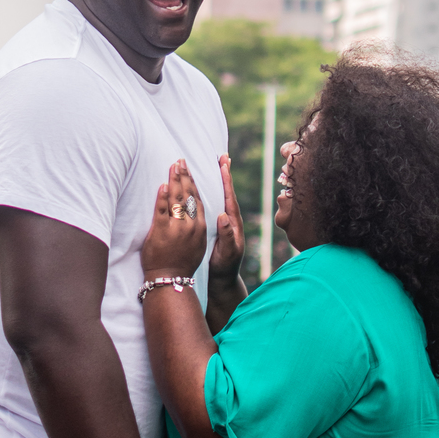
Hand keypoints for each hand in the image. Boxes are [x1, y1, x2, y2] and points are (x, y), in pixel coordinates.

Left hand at [141, 160, 206, 278]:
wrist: (171, 279)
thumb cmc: (183, 262)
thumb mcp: (197, 242)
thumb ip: (196, 224)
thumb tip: (193, 208)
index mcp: (200, 226)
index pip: (197, 198)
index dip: (193, 182)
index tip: (190, 168)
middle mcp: (191, 225)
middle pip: (188, 195)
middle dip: (184, 175)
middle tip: (181, 160)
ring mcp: (177, 228)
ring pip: (177, 199)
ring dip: (175, 180)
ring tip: (173, 165)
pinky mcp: (162, 232)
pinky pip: (162, 211)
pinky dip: (162, 197)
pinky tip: (162, 185)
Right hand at [209, 154, 244, 290]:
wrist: (222, 281)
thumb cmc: (224, 268)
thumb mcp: (226, 253)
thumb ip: (226, 237)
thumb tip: (224, 217)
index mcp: (233, 224)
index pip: (230, 197)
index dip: (227, 180)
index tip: (224, 164)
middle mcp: (230, 220)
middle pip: (226, 192)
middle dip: (224, 174)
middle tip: (222, 156)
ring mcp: (224, 223)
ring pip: (220, 197)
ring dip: (218, 180)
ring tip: (215, 164)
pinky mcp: (217, 227)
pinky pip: (214, 205)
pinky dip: (212, 193)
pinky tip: (205, 186)